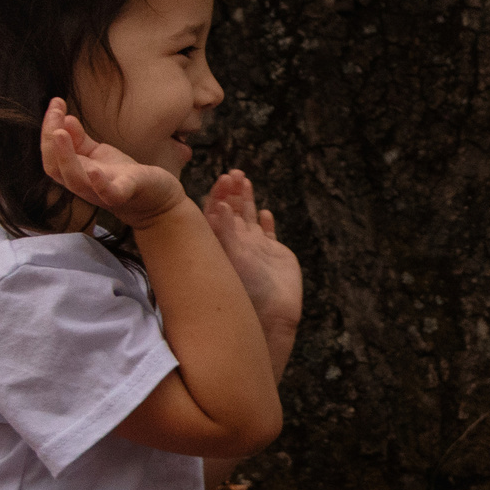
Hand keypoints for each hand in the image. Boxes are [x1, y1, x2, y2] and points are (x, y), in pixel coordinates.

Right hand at [42, 99, 182, 225]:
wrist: (157, 200)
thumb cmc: (123, 176)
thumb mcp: (99, 154)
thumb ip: (80, 139)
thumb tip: (65, 118)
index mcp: (76, 172)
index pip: (51, 155)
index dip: (48, 130)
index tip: (55, 103)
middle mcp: (85, 184)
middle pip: (55, 168)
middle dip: (50, 141)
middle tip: (55, 113)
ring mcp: (104, 192)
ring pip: (76, 181)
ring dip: (65, 157)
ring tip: (60, 133)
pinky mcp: (127, 193)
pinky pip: (110, 194)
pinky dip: (101, 184)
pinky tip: (95, 169)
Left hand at [204, 169, 301, 335]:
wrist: (272, 317)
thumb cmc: (246, 293)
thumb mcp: (231, 260)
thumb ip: (225, 233)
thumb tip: (217, 205)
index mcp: (221, 244)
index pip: (214, 213)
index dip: (218, 195)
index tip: (223, 178)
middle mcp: (236, 243)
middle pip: (231, 211)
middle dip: (232, 192)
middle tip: (235, 173)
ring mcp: (255, 248)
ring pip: (249, 218)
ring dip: (246, 200)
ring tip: (245, 181)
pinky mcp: (275, 255)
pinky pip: (268, 233)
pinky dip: (265, 222)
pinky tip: (264, 213)